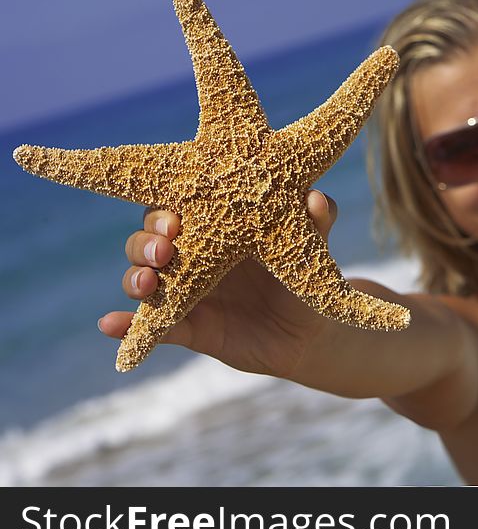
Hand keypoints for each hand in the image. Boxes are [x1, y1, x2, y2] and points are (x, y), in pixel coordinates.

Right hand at [98, 190, 338, 378]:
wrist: (312, 330)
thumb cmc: (305, 274)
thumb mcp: (312, 247)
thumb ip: (317, 221)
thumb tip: (318, 198)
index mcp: (216, 226)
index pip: (177, 207)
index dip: (166, 211)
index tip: (174, 220)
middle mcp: (192, 255)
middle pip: (148, 241)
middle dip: (145, 243)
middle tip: (164, 251)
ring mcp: (186, 292)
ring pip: (143, 280)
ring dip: (136, 279)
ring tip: (146, 285)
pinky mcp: (188, 327)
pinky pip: (151, 327)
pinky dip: (125, 326)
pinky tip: (108, 324)